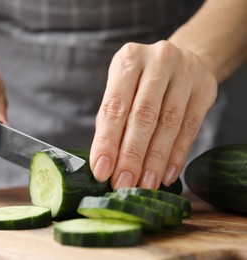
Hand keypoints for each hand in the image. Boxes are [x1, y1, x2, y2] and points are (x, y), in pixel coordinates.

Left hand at [90, 40, 217, 189]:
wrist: (180, 61)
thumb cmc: (139, 82)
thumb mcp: (119, 90)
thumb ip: (110, 122)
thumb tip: (103, 164)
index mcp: (128, 59)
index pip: (115, 106)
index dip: (107, 141)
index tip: (101, 171)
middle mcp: (158, 61)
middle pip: (143, 116)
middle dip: (132, 156)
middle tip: (122, 184)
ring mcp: (186, 72)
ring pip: (169, 124)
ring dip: (154, 161)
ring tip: (144, 185)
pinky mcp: (205, 88)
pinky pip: (190, 128)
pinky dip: (176, 155)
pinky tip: (165, 175)